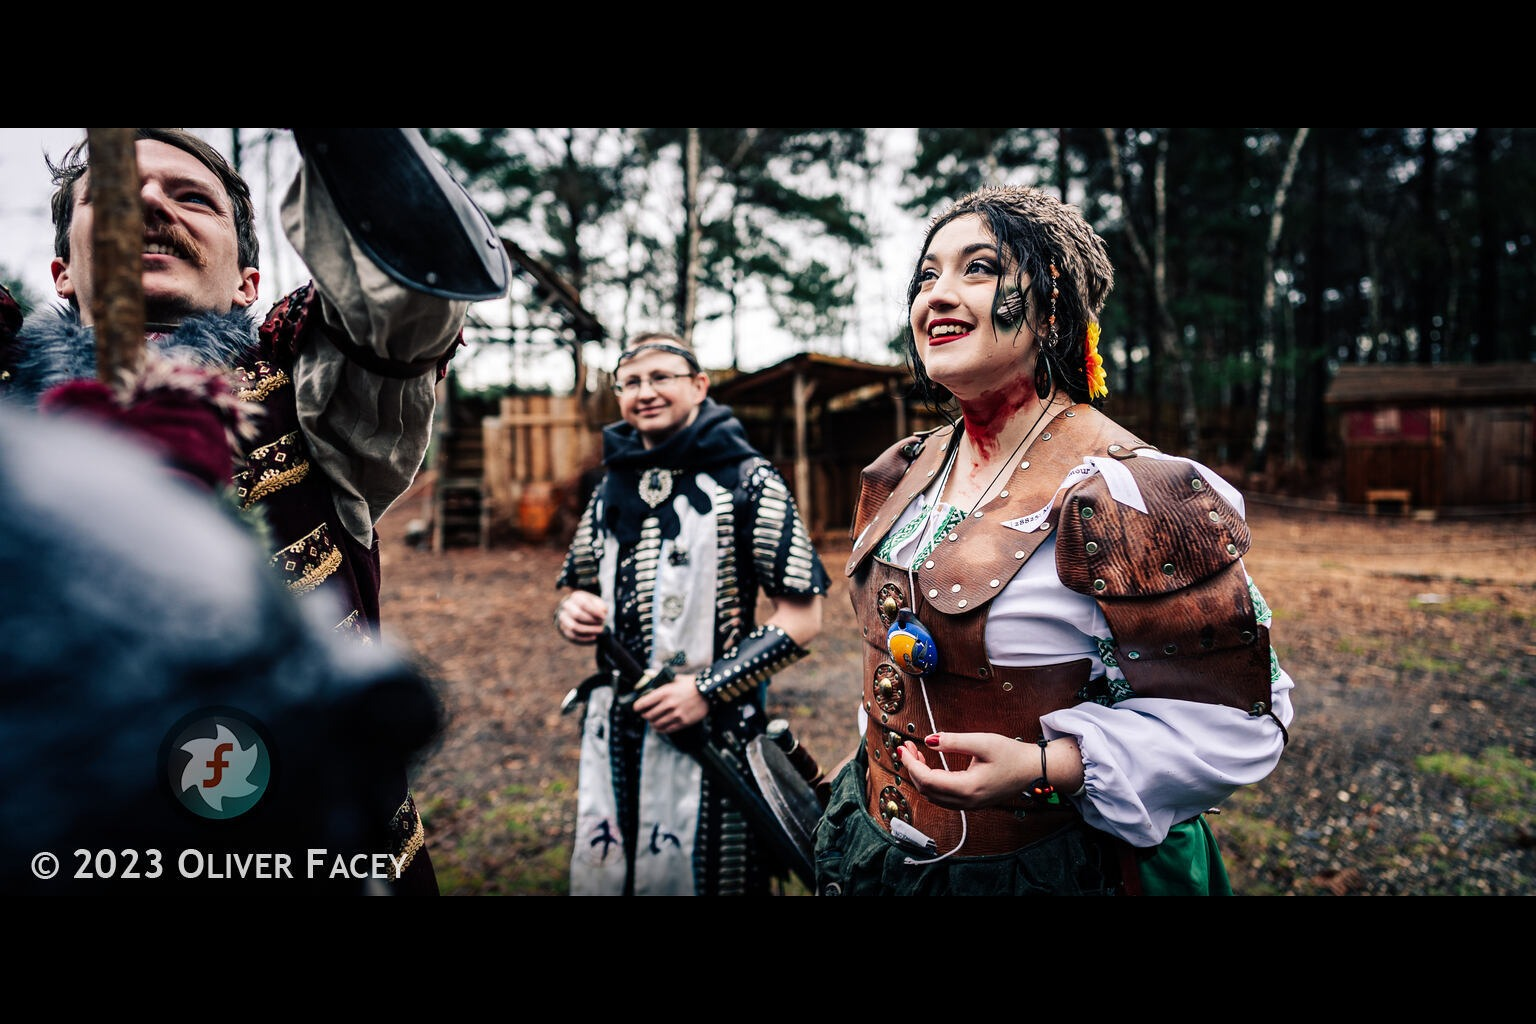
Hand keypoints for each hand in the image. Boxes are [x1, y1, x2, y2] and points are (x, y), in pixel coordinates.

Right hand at [554, 591, 606, 643]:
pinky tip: (594, 636)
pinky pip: (573, 635)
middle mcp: (567, 606)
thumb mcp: (597, 603)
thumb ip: (601, 606)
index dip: (594, 611)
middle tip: (602, 624)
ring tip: (600, 630)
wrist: (578, 611)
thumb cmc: (591, 606)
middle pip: (577, 614)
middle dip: (592, 621)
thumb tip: (602, 612)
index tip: (604, 617)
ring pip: (574, 626)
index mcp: (575, 597)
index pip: (583, 604)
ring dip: (589, 630)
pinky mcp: (564, 628)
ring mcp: (563, 618)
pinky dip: (585, 637)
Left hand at [633, 676, 707, 734]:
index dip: (637, 707)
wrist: (708, 691)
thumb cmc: (690, 683)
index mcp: (664, 692)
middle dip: (644, 715)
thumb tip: (647, 673)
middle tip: (645, 714)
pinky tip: (660, 727)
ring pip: (656, 724)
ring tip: (652, 721)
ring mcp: (676, 714)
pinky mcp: (683, 722)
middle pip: (648, 715)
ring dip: (652, 724)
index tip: (637, 708)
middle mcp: (668, 704)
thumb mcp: (674, 678)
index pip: (643, 703)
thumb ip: (659, 676)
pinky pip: (667, 729)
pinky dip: (660, 729)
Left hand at [899, 732, 1033, 809]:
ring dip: (920, 776)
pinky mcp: (971, 802)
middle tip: (906, 747)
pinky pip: (943, 797)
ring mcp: (969, 804)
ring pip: (933, 796)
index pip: (927, 780)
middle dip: (912, 768)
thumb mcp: (983, 742)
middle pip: (926, 790)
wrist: (1034, 769)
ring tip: (916, 754)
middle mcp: (966, 801)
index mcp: (967, 788)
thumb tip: (928, 740)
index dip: (911, 764)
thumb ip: (953, 741)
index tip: (902, 748)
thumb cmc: (1012, 755)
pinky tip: (930, 766)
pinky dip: (931, 782)